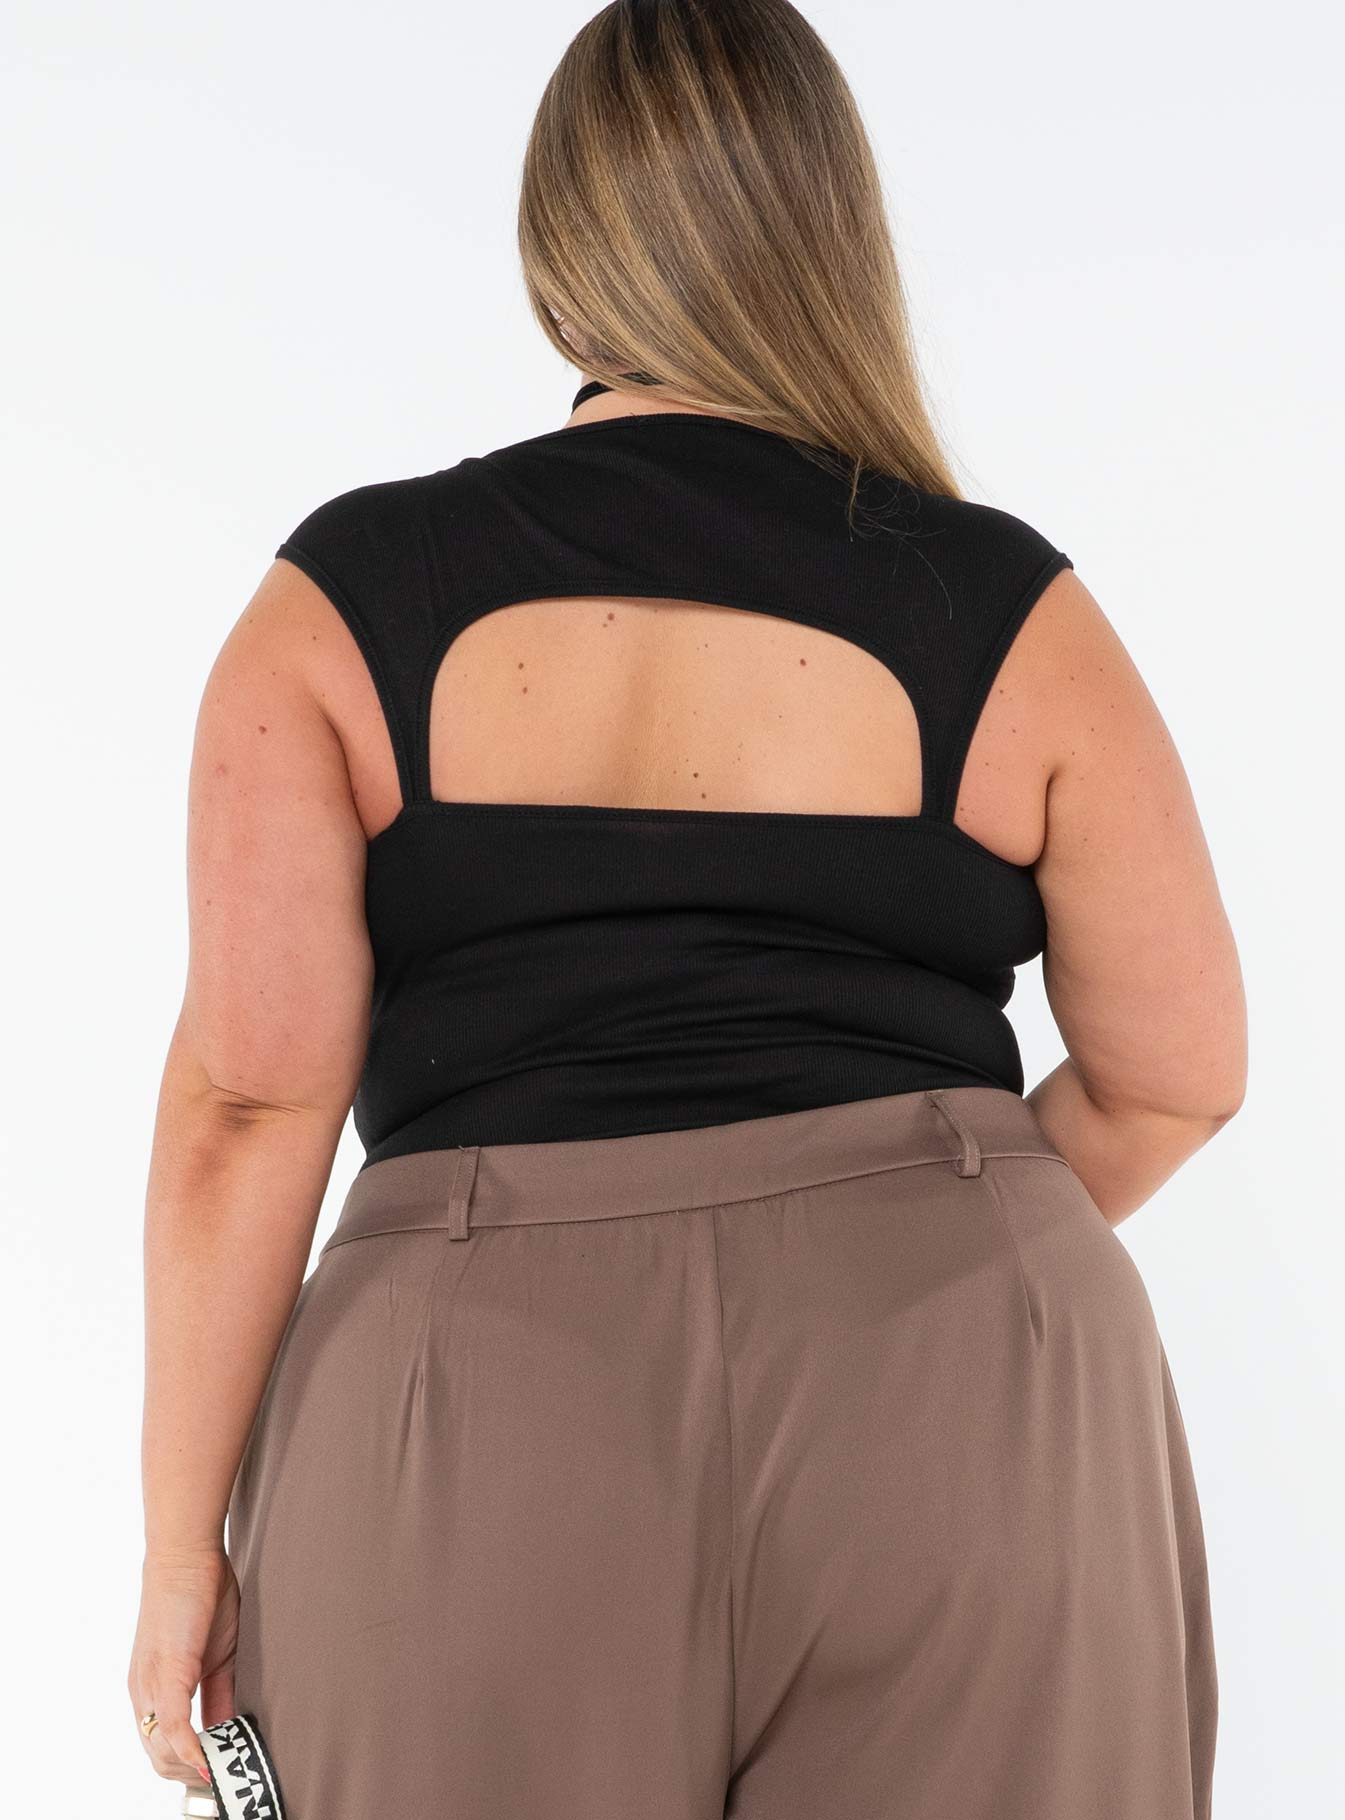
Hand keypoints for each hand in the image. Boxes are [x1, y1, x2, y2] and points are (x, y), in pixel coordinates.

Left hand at [127, 1544, 239, 1786]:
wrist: (186, 1553)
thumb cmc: (202, 1595)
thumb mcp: (216, 1654)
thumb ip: (219, 1692)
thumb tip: (230, 1727)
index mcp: (153, 1689)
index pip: (164, 1747)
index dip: (190, 1767)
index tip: (221, 1774)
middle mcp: (143, 1694)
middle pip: (158, 1760)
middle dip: (192, 1776)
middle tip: (227, 1779)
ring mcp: (150, 1687)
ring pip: (161, 1753)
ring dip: (194, 1769)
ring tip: (226, 1772)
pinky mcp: (166, 1674)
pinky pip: (174, 1728)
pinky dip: (192, 1752)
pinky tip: (211, 1761)